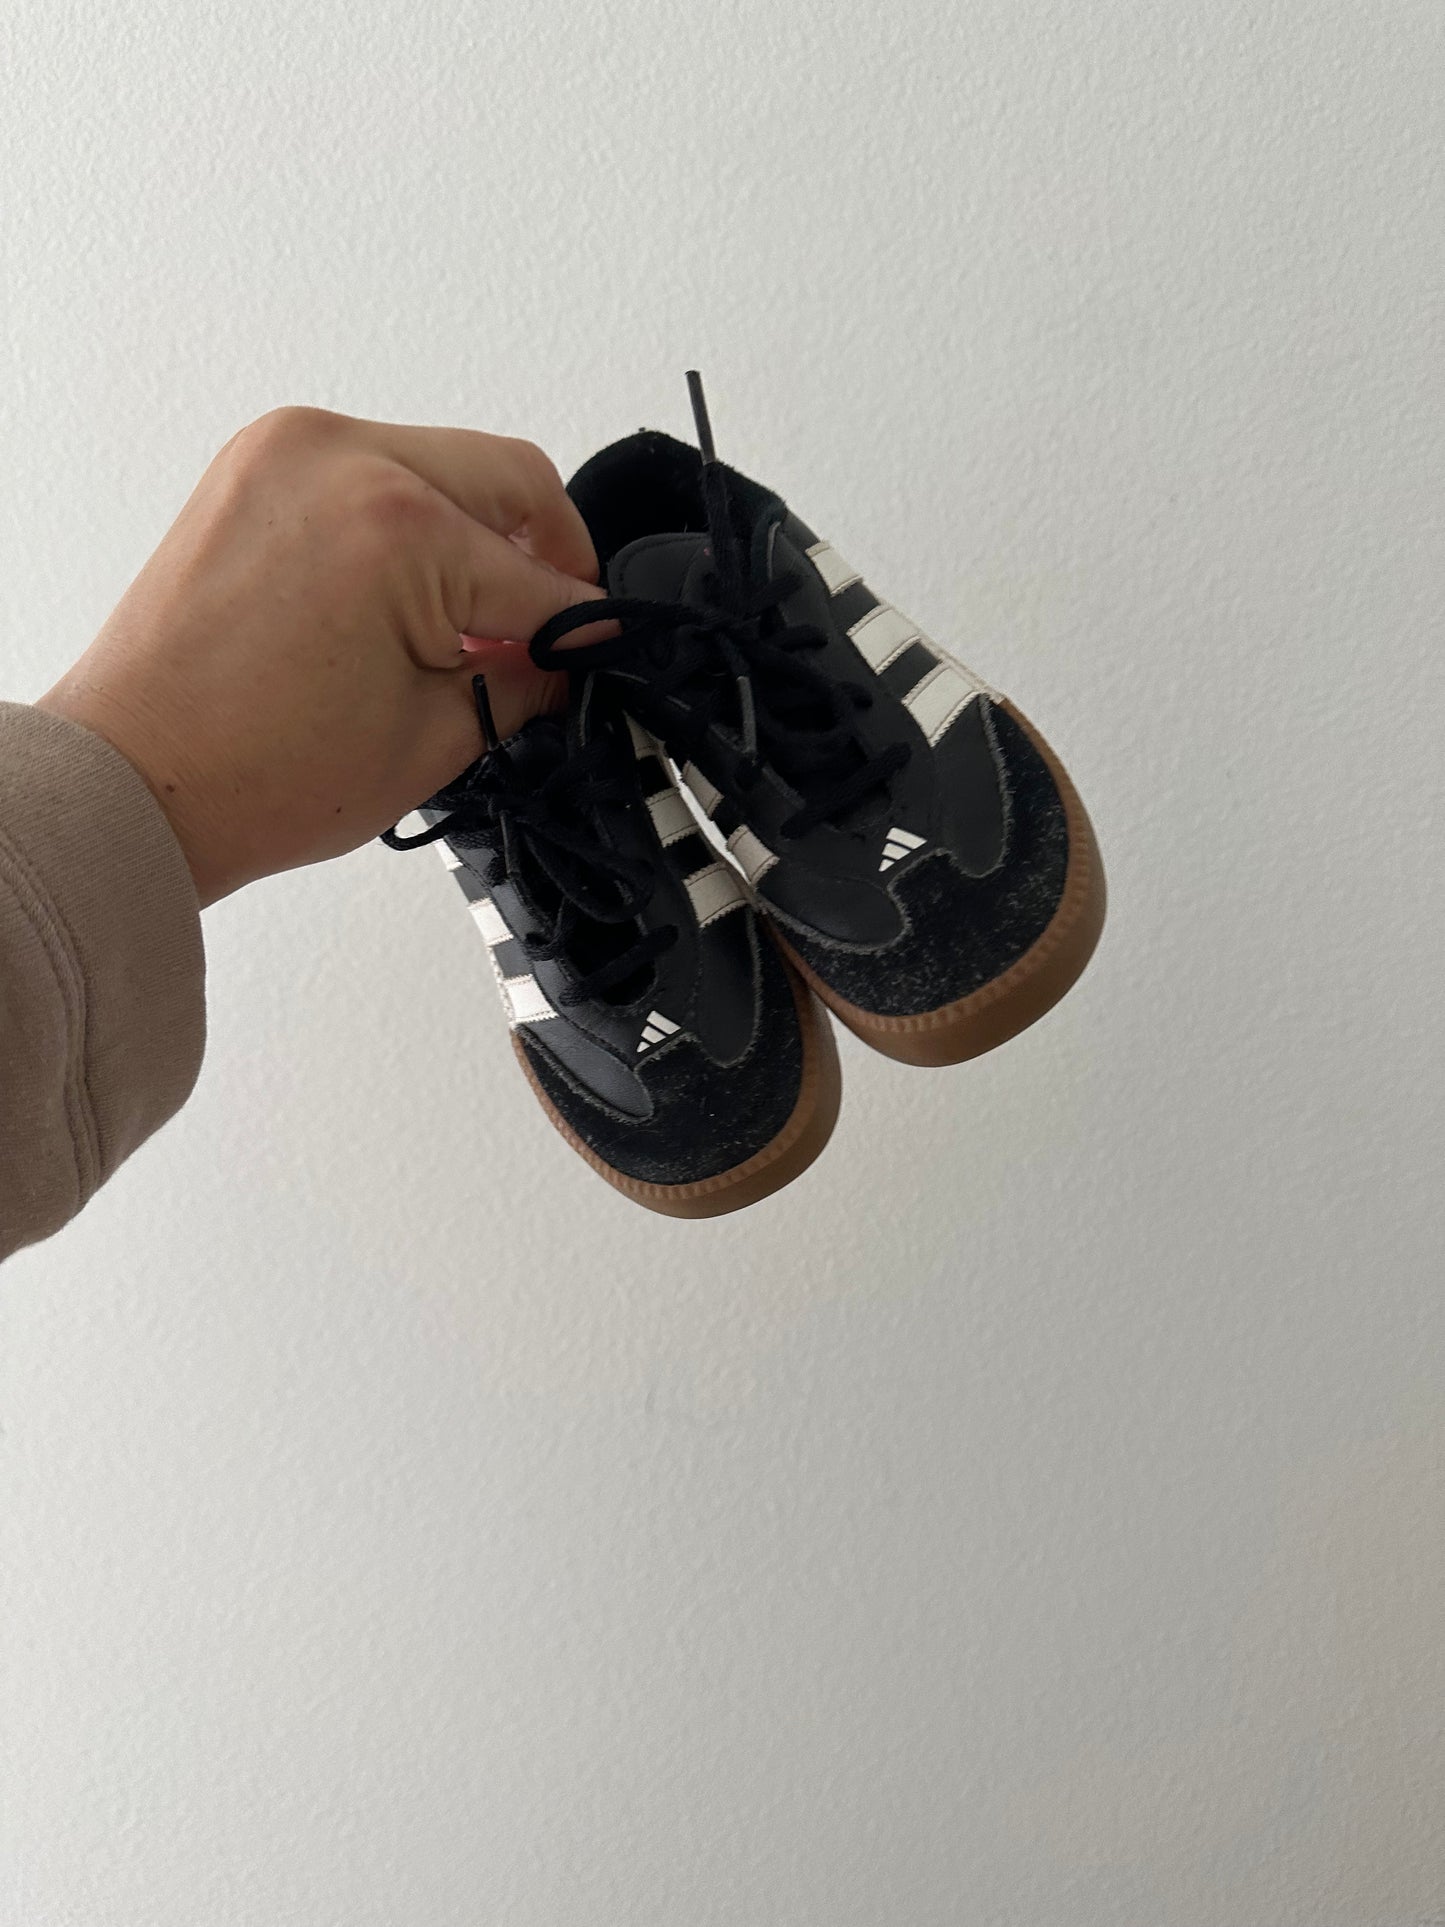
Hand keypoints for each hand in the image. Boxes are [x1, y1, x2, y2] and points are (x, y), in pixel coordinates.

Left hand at [38, 406, 608, 905]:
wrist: (137, 781)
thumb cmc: (252, 776)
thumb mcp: (434, 739)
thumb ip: (522, 680)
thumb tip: (566, 653)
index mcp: (400, 530)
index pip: (538, 579)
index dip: (585, 631)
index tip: (608, 650)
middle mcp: (345, 462)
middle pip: (508, 480)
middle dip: (548, 555)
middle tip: (558, 625)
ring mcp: (292, 450)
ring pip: (444, 464)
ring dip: (478, 533)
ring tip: (474, 622)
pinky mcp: (259, 462)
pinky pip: (374, 468)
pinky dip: (409, 520)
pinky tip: (413, 594)